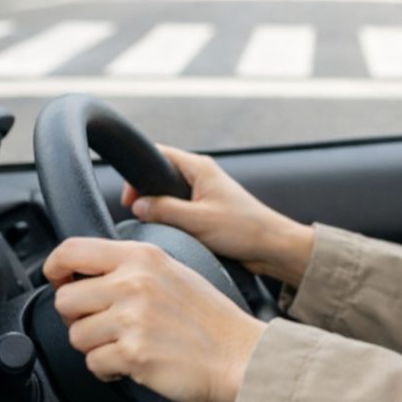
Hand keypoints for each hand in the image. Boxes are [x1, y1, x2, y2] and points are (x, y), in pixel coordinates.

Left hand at [44, 237, 266, 401]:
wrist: (241, 354)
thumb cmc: (211, 319)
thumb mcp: (174, 272)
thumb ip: (133, 267)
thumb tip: (85, 276)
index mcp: (143, 256)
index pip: (72, 251)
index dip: (54, 268)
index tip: (58, 280)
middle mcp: (134, 283)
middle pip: (65, 299)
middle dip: (78, 317)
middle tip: (103, 324)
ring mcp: (133, 319)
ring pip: (76, 335)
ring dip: (95, 346)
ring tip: (125, 345)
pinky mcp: (133, 353)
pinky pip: (93, 364)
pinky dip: (108, 370)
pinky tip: (133, 363)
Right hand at [121, 144, 313, 286]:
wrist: (272, 247)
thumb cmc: (244, 230)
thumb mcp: (198, 220)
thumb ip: (164, 210)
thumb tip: (138, 205)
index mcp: (200, 168)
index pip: (158, 155)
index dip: (138, 173)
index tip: (129, 198)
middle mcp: (202, 176)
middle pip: (160, 176)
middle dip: (146, 194)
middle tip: (139, 215)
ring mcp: (205, 193)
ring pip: (169, 196)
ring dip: (160, 209)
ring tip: (156, 226)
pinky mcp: (208, 210)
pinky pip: (180, 210)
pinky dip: (172, 219)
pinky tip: (172, 234)